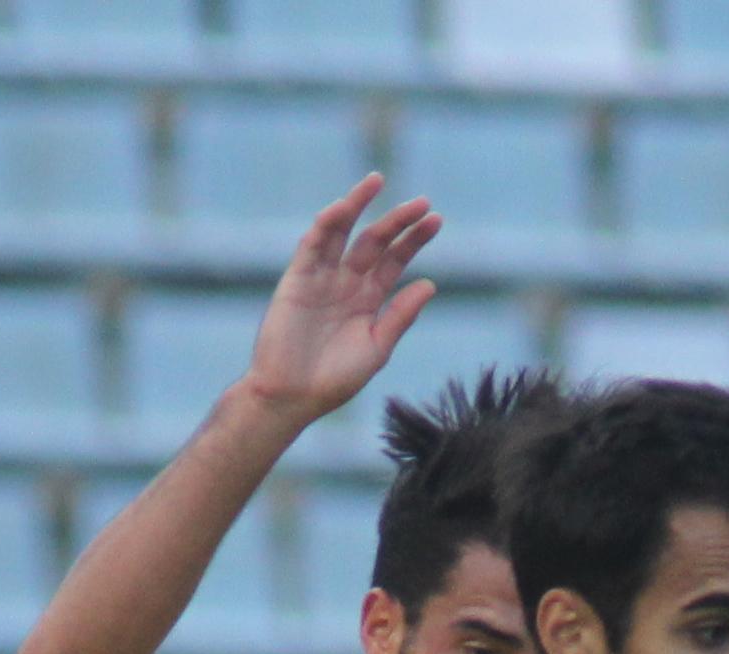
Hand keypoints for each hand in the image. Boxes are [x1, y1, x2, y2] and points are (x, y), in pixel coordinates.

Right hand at [240, 177, 440, 424]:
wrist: (292, 396)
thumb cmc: (335, 380)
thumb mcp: (376, 348)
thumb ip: (400, 315)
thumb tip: (430, 284)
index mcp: (369, 300)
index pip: (396, 260)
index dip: (414, 239)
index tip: (436, 220)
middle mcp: (347, 283)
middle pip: (375, 241)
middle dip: (397, 220)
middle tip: (422, 202)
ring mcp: (321, 278)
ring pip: (342, 233)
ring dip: (357, 205)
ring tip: (376, 181)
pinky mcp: (296, 279)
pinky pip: (312, 246)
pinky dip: (325, 226)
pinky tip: (342, 209)